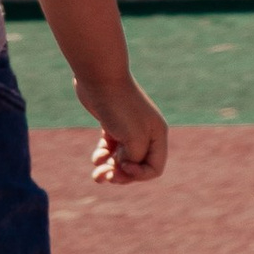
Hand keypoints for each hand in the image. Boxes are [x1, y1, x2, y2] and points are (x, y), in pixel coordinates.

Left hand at [77, 71, 168, 186]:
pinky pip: (110, 148)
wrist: (100, 77)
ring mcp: (128, 128)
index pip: (154, 168)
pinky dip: (103, 156)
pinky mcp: (112, 124)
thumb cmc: (119, 107)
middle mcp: (146, 133)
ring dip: (110, 170)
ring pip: (122, 158)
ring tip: (97, 177)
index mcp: (157, 136)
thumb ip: (134, 159)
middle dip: (121, 175)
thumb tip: (124, 167)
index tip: (123, 166)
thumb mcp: (133, 138)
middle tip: (107, 176)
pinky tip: (96, 158)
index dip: (138, 174)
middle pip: (136, 166)